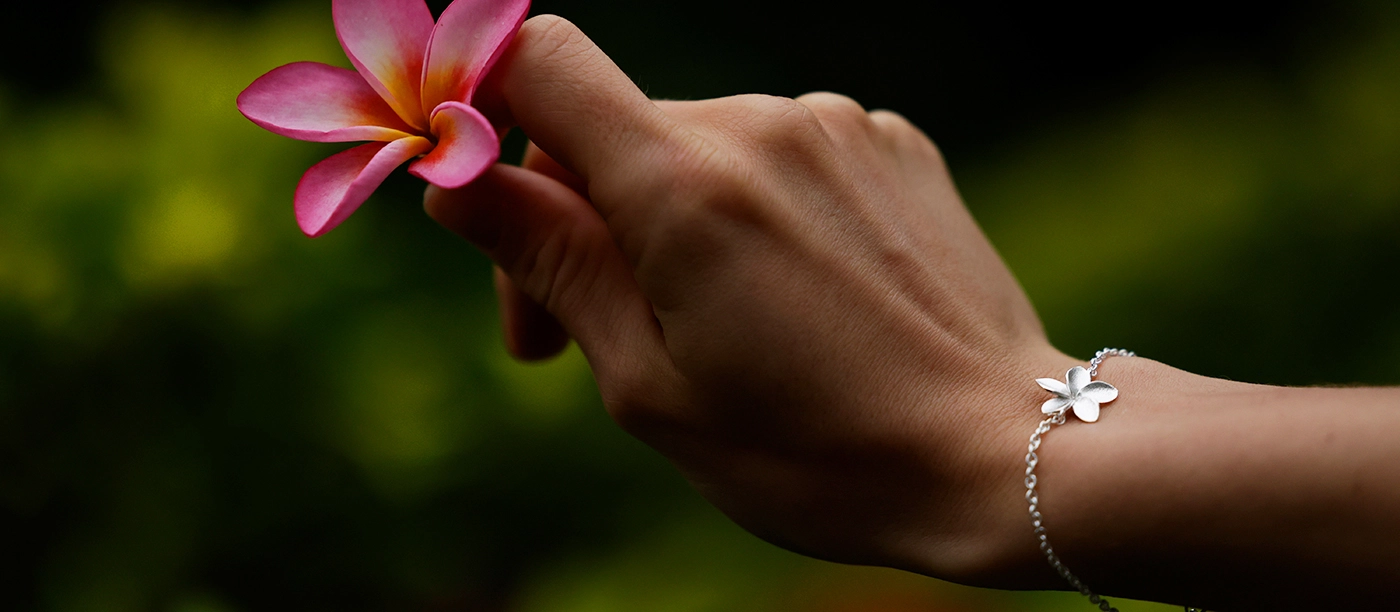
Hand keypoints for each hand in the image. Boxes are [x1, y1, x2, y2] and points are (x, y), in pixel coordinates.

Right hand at [425, 15, 1071, 581]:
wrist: (1002, 451)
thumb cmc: (817, 451)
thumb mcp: (649, 382)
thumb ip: (550, 262)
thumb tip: (453, 182)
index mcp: (684, 185)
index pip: (537, 61)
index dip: (480, 102)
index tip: (476, 189)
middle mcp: (761, 123)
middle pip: (610, 129)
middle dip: (577, 221)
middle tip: (573, 341)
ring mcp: (837, 124)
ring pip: (695, 146)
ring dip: (670, 219)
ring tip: (714, 329)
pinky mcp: (891, 140)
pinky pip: (780, 152)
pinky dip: (755, 209)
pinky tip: (792, 296)